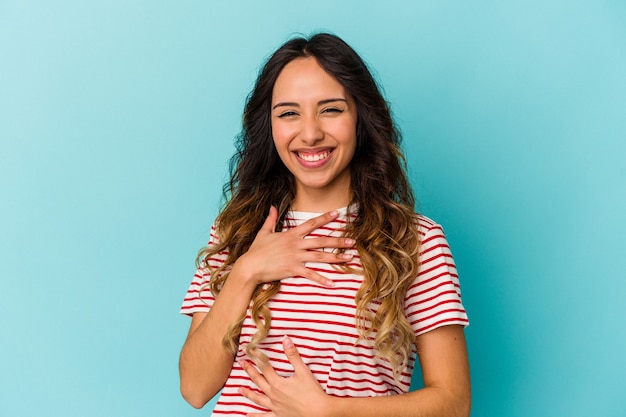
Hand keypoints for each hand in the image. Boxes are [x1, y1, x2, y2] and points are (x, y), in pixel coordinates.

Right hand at [233, 206, 354, 286]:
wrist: (250, 266)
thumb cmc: (256, 250)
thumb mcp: (264, 232)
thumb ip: (271, 219)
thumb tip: (273, 207)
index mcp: (291, 235)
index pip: (311, 224)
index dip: (325, 218)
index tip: (337, 213)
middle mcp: (296, 244)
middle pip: (321, 241)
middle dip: (337, 241)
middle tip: (352, 241)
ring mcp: (295, 257)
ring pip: (320, 257)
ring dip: (336, 257)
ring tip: (349, 258)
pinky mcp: (293, 269)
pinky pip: (310, 274)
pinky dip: (322, 279)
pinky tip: (332, 283)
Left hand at [239, 336, 332, 416]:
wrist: (319, 412)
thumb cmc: (312, 392)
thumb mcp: (303, 371)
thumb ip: (293, 355)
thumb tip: (285, 340)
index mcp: (278, 383)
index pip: (264, 367)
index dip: (257, 358)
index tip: (250, 351)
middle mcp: (273, 395)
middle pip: (258, 380)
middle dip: (249, 371)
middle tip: (242, 363)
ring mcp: (274, 407)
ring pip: (257, 399)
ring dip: (247, 393)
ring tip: (239, 389)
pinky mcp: (278, 416)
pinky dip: (254, 416)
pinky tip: (247, 415)